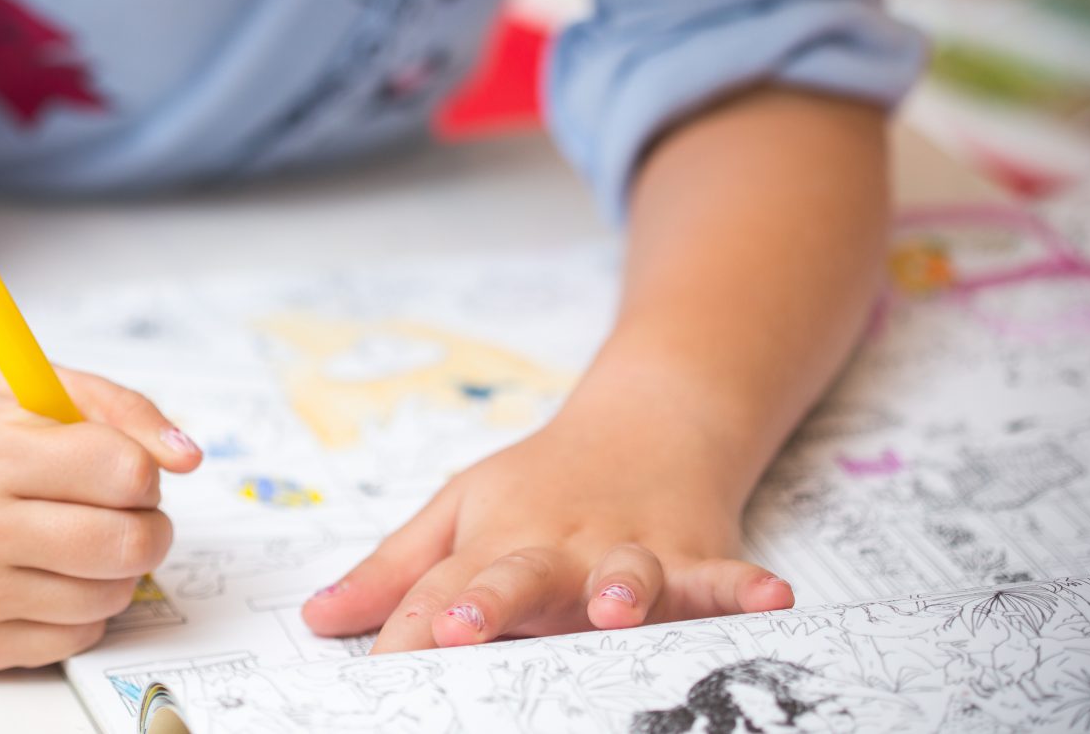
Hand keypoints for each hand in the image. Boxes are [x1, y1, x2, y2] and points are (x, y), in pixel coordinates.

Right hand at [0, 364, 201, 670]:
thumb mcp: (28, 385)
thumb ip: (119, 408)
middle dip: (150, 525)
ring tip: (81, 536)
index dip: (143, 468)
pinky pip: (76, 637)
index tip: (124, 467)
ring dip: (118, 568)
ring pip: (110, 596)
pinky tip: (48, 572)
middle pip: (128, 543)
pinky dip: (82, 607)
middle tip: (128, 510)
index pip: (125, 471)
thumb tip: (190, 458)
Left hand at [300, 426, 791, 651]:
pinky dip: (748, 588)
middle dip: (491, 603)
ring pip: (626, 571)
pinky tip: (774, 599)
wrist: (645, 424)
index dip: (408, 628)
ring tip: (615, 609)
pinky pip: (724, 577)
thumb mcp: (458, 512)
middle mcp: (559, 547)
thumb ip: (391, 572)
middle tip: (460, 629)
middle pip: (520, 574)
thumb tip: (316, 619)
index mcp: (493, 540)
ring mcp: (630, 549)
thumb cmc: (541, 482)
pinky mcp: (696, 556)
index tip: (379, 666)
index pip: (441, 591)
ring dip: (621, 589)